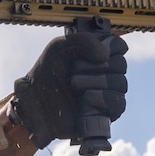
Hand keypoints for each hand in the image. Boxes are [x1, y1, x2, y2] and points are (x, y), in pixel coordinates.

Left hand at [10, 31, 128, 148]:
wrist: (34, 102)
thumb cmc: (47, 74)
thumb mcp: (58, 48)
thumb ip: (82, 41)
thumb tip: (106, 54)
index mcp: (97, 54)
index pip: (119, 46)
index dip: (112, 46)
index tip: (97, 50)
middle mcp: (106, 73)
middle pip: (120, 65)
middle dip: (97, 66)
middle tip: (74, 69)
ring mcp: (107, 93)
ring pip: (120, 84)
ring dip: (97, 81)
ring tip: (73, 83)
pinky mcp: (106, 113)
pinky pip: (118, 104)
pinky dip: (104, 98)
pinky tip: (87, 97)